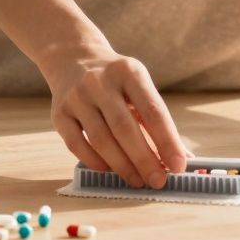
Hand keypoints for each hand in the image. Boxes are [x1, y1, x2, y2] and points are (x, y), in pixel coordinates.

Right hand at [43, 44, 187, 188]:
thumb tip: (181, 157)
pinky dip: (96, 162)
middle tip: (158, 181)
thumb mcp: (139, 86)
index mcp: (129, 72)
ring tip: (138, 180)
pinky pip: (77, 145)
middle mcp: (99, 81)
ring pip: (101, 140)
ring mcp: (76, 97)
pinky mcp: (59, 113)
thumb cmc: (116, 81)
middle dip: (144, 159)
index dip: (167, 141)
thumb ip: (157, 120)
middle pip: (124, 128)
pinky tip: (110, 171)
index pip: (152, 110)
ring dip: (122, 166)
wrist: (73, 58)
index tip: (178, 166)